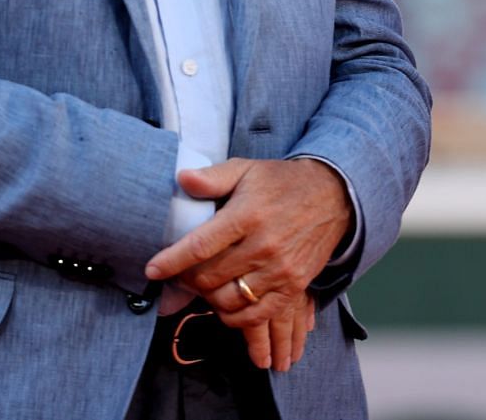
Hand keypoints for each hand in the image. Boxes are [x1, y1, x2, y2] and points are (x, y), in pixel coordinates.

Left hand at [144, 158, 351, 368]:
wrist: (333, 196)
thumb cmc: (282, 183)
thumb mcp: (247, 169)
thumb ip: (213, 177)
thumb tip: (181, 179)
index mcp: (248, 214)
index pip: (201, 246)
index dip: (172, 261)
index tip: (152, 270)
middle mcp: (264, 245)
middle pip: (210, 277)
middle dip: (187, 279)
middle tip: (181, 274)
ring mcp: (280, 269)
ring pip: (229, 300)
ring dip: (208, 298)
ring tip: (204, 286)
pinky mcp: (293, 286)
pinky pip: (255, 315)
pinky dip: (234, 316)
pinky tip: (226, 303)